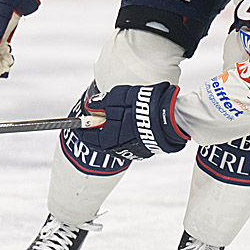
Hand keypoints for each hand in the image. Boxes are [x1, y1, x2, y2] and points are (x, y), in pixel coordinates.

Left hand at [73, 82, 189, 160]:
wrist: (169, 116)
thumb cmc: (141, 106)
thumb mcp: (117, 98)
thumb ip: (102, 104)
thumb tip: (90, 105)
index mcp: (107, 139)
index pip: (89, 136)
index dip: (84, 128)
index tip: (80, 123)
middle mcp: (118, 148)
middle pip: (103, 140)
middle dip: (100, 129)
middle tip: (99, 117)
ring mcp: (133, 150)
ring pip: (118, 141)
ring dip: (115, 131)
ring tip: (120, 117)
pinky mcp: (146, 149)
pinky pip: (131, 142)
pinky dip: (128, 134)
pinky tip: (132, 123)